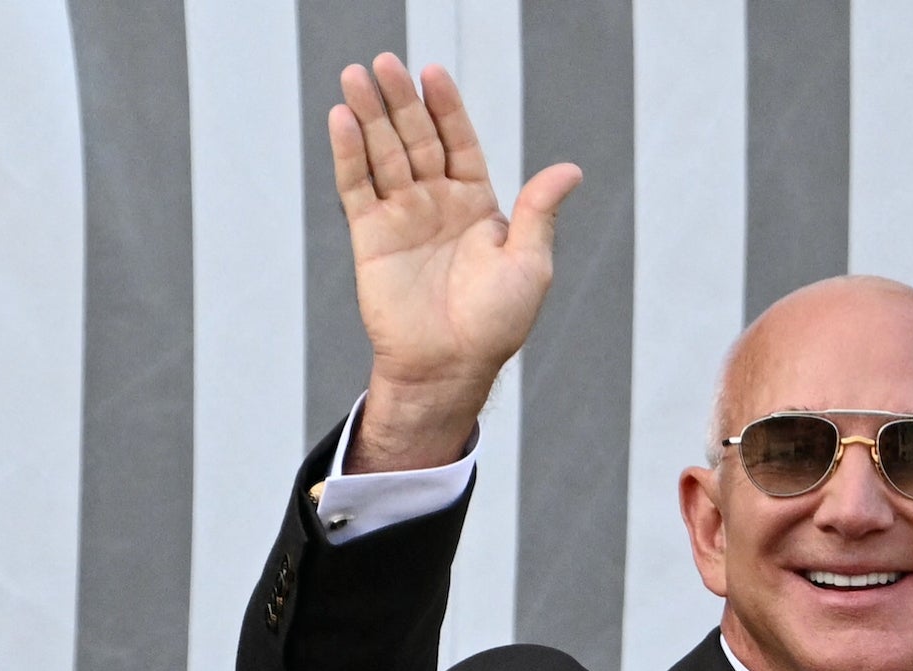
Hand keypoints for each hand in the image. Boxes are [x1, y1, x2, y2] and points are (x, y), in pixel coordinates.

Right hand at [330, 53, 580, 469]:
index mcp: (478, 204)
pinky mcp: (371, 236)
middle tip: (385, 63)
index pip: (459, 142)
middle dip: (401, 101)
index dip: (447, 108)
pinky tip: (342, 120)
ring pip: (383, 154)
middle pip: (416, 139)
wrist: (450, 365)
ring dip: (369, 115)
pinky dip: (348, 154)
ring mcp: (402, 216)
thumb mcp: (530, 264)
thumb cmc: (496, 323)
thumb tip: (570, 169)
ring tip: (356, 76)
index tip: (433, 73)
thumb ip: (540, 212)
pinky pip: (357, 187)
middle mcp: (438, 203)